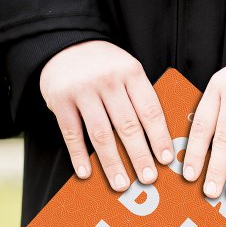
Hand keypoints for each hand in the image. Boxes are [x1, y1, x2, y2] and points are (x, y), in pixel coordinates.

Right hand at [39, 40, 173, 190]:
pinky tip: (86, 173)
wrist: (65, 42)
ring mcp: (82, 89)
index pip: (150, 110)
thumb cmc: (105, 67)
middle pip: (128, 125)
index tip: (166, 160)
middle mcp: (108, 80)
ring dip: (112, 163)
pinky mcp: (59, 99)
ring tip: (121, 184)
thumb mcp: (127, 72)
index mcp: (131, 73)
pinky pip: (71, 133)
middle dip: (140, 156)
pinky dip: (78, 156)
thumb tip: (159, 142)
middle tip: (149, 179)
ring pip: (101, 133)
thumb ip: (140, 99)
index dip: (159, 138)